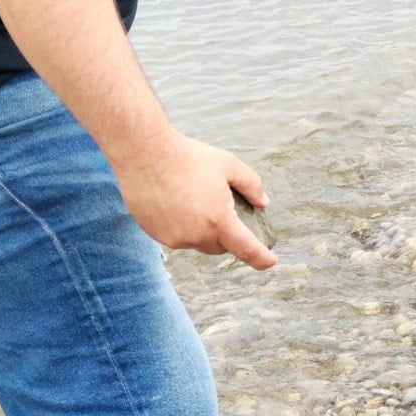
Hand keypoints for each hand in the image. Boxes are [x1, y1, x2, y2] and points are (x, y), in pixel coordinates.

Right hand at [117, 130, 277, 269]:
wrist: (145, 153)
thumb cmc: (189, 157)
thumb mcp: (229, 165)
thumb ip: (251, 186)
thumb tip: (262, 203)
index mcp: (219, 220)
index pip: (246, 249)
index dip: (261, 259)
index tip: (270, 262)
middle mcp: (196, 235)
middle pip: (220, 246)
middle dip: (226, 233)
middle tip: (222, 207)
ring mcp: (174, 238)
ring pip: (198, 242)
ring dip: (203, 230)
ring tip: (196, 198)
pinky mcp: (156, 235)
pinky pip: (178, 237)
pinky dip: (184, 226)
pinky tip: (177, 202)